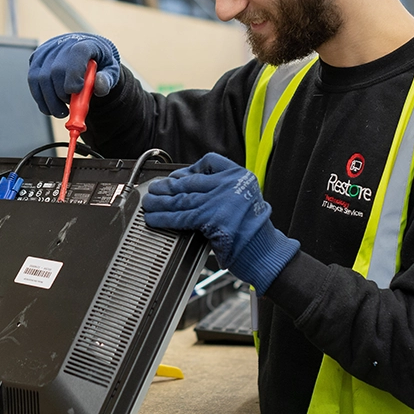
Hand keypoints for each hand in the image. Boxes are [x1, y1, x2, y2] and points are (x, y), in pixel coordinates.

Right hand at [27, 33, 121, 117]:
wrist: (84, 50)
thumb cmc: (98, 62)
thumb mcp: (110, 70)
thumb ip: (106, 79)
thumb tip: (99, 87)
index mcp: (85, 44)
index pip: (77, 54)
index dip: (74, 74)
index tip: (76, 92)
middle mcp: (63, 44)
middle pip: (56, 70)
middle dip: (62, 95)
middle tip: (71, 108)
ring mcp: (47, 50)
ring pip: (41, 78)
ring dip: (50, 101)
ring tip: (61, 111)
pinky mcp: (36, 58)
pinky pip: (33, 81)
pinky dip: (40, 98)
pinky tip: (50, 107)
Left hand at [143, 153, 299, 292]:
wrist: (265, 251)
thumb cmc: (255, 230)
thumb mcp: (245, 199)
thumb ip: (222, 191)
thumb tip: (189, 190)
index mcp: (239, 176)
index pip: (210, 161)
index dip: (189, 169)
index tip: (178, 176)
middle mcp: (229, 185)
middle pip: (190, 181)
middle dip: (168, 186)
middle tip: (155, 188)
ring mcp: (219, 201)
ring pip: (181, 198)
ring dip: (160, 201)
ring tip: (149, 202)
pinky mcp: (210, 219)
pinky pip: (181, 216)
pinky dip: (164, 217)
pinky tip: (153, 218)